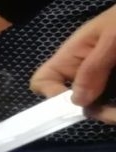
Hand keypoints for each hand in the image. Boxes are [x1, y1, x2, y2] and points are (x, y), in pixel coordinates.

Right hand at [30, 3, 115, 122]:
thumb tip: (77, 101)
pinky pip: (112, 103)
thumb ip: (93, 68)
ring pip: (97, 106)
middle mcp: (84, 70)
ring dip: (110, 112)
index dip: (52, 96)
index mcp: (73, 55)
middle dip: (92, 110)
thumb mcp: (112, 38)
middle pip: (73, 100)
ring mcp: (104, 78)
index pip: (42, 81)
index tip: (78, 103)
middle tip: (113, 113)